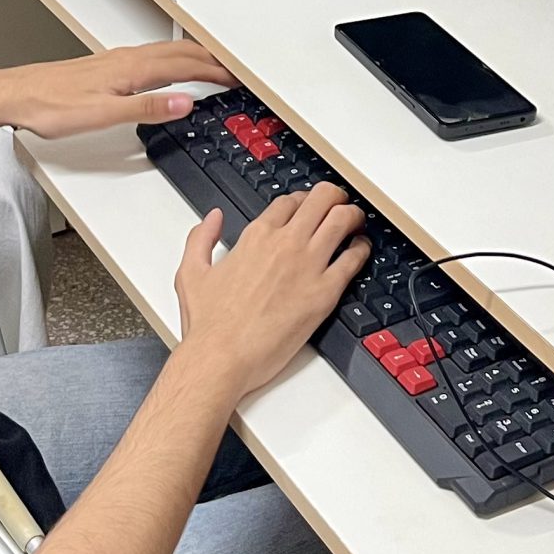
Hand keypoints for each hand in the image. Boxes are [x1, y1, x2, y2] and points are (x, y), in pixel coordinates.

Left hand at [0, 41, 235, 138]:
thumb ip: (147, 109)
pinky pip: (151, 57)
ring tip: (212, 66)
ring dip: (193, 57)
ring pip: (166, 52)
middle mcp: (126, 59)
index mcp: (132, 69)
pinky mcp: (106, 66)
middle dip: (211, 59)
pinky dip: (172, 60)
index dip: (215, 72)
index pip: (185, 66)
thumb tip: (184, 103)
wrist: (14, 96)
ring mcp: (116, 60)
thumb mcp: (103, 115)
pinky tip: (167, 69)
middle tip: (235, 70)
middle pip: (180, 52)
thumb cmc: (49, 105)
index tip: (238, 79)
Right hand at [173, 186, 368, 401]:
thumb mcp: (191, 272)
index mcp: (256, 237)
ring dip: (352, 215)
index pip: (289, 201)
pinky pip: (354, 259)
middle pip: (322, 199)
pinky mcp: (325, 292)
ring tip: (355, 221)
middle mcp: (285, 244)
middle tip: (338, 204)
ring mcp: (308, 266)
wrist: (222, 357)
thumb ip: (201, 238)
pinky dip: (362, 248)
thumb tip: (213, 219)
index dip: (302, 200)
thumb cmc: (208, 324)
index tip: (307, 207)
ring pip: (342, 220)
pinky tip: (361, 249)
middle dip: (333, 196)